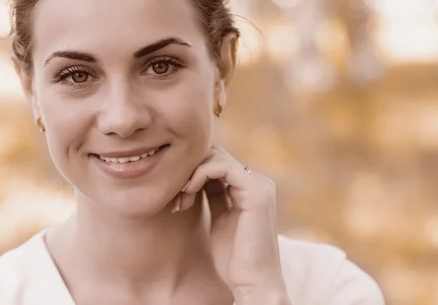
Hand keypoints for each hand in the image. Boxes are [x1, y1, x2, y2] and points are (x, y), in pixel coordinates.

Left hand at [172, 146, 290, 304]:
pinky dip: (200, 174)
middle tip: (177, 198)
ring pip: (217, 156)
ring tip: (182, 199)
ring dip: (192, 173)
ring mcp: (260, 185)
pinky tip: (189, 192)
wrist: (252, 283)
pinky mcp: (256, 192)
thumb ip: (213, 194)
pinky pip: (222, 166)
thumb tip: (193, 176)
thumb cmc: (234, 258)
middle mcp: (258, 181)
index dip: (192, 173)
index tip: (177, 197)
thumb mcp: (219, 217)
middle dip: (190, 172)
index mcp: (251, 187)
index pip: (217, 162)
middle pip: (216, 155)